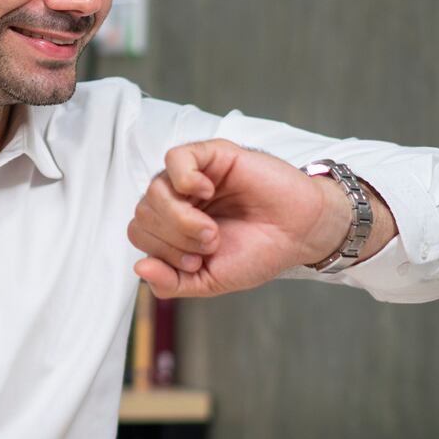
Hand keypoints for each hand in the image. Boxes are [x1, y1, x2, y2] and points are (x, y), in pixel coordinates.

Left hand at [128, 140, 383, 297]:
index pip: (138, 233)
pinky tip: (205, 192)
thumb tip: (139, 269)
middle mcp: (176, 199)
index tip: (197, 262)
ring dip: (181, 219)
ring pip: (155, 190)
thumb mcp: (209, 280)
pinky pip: (175, 158)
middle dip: (174, 239)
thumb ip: (172, 282)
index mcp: (172, 226)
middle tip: (210, 245)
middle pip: (143, 214)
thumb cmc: (258, 252)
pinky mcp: (211, 155)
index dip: (161, 253)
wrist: (300, 233)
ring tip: (211, 231)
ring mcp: (192, 176)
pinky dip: (184, 178)